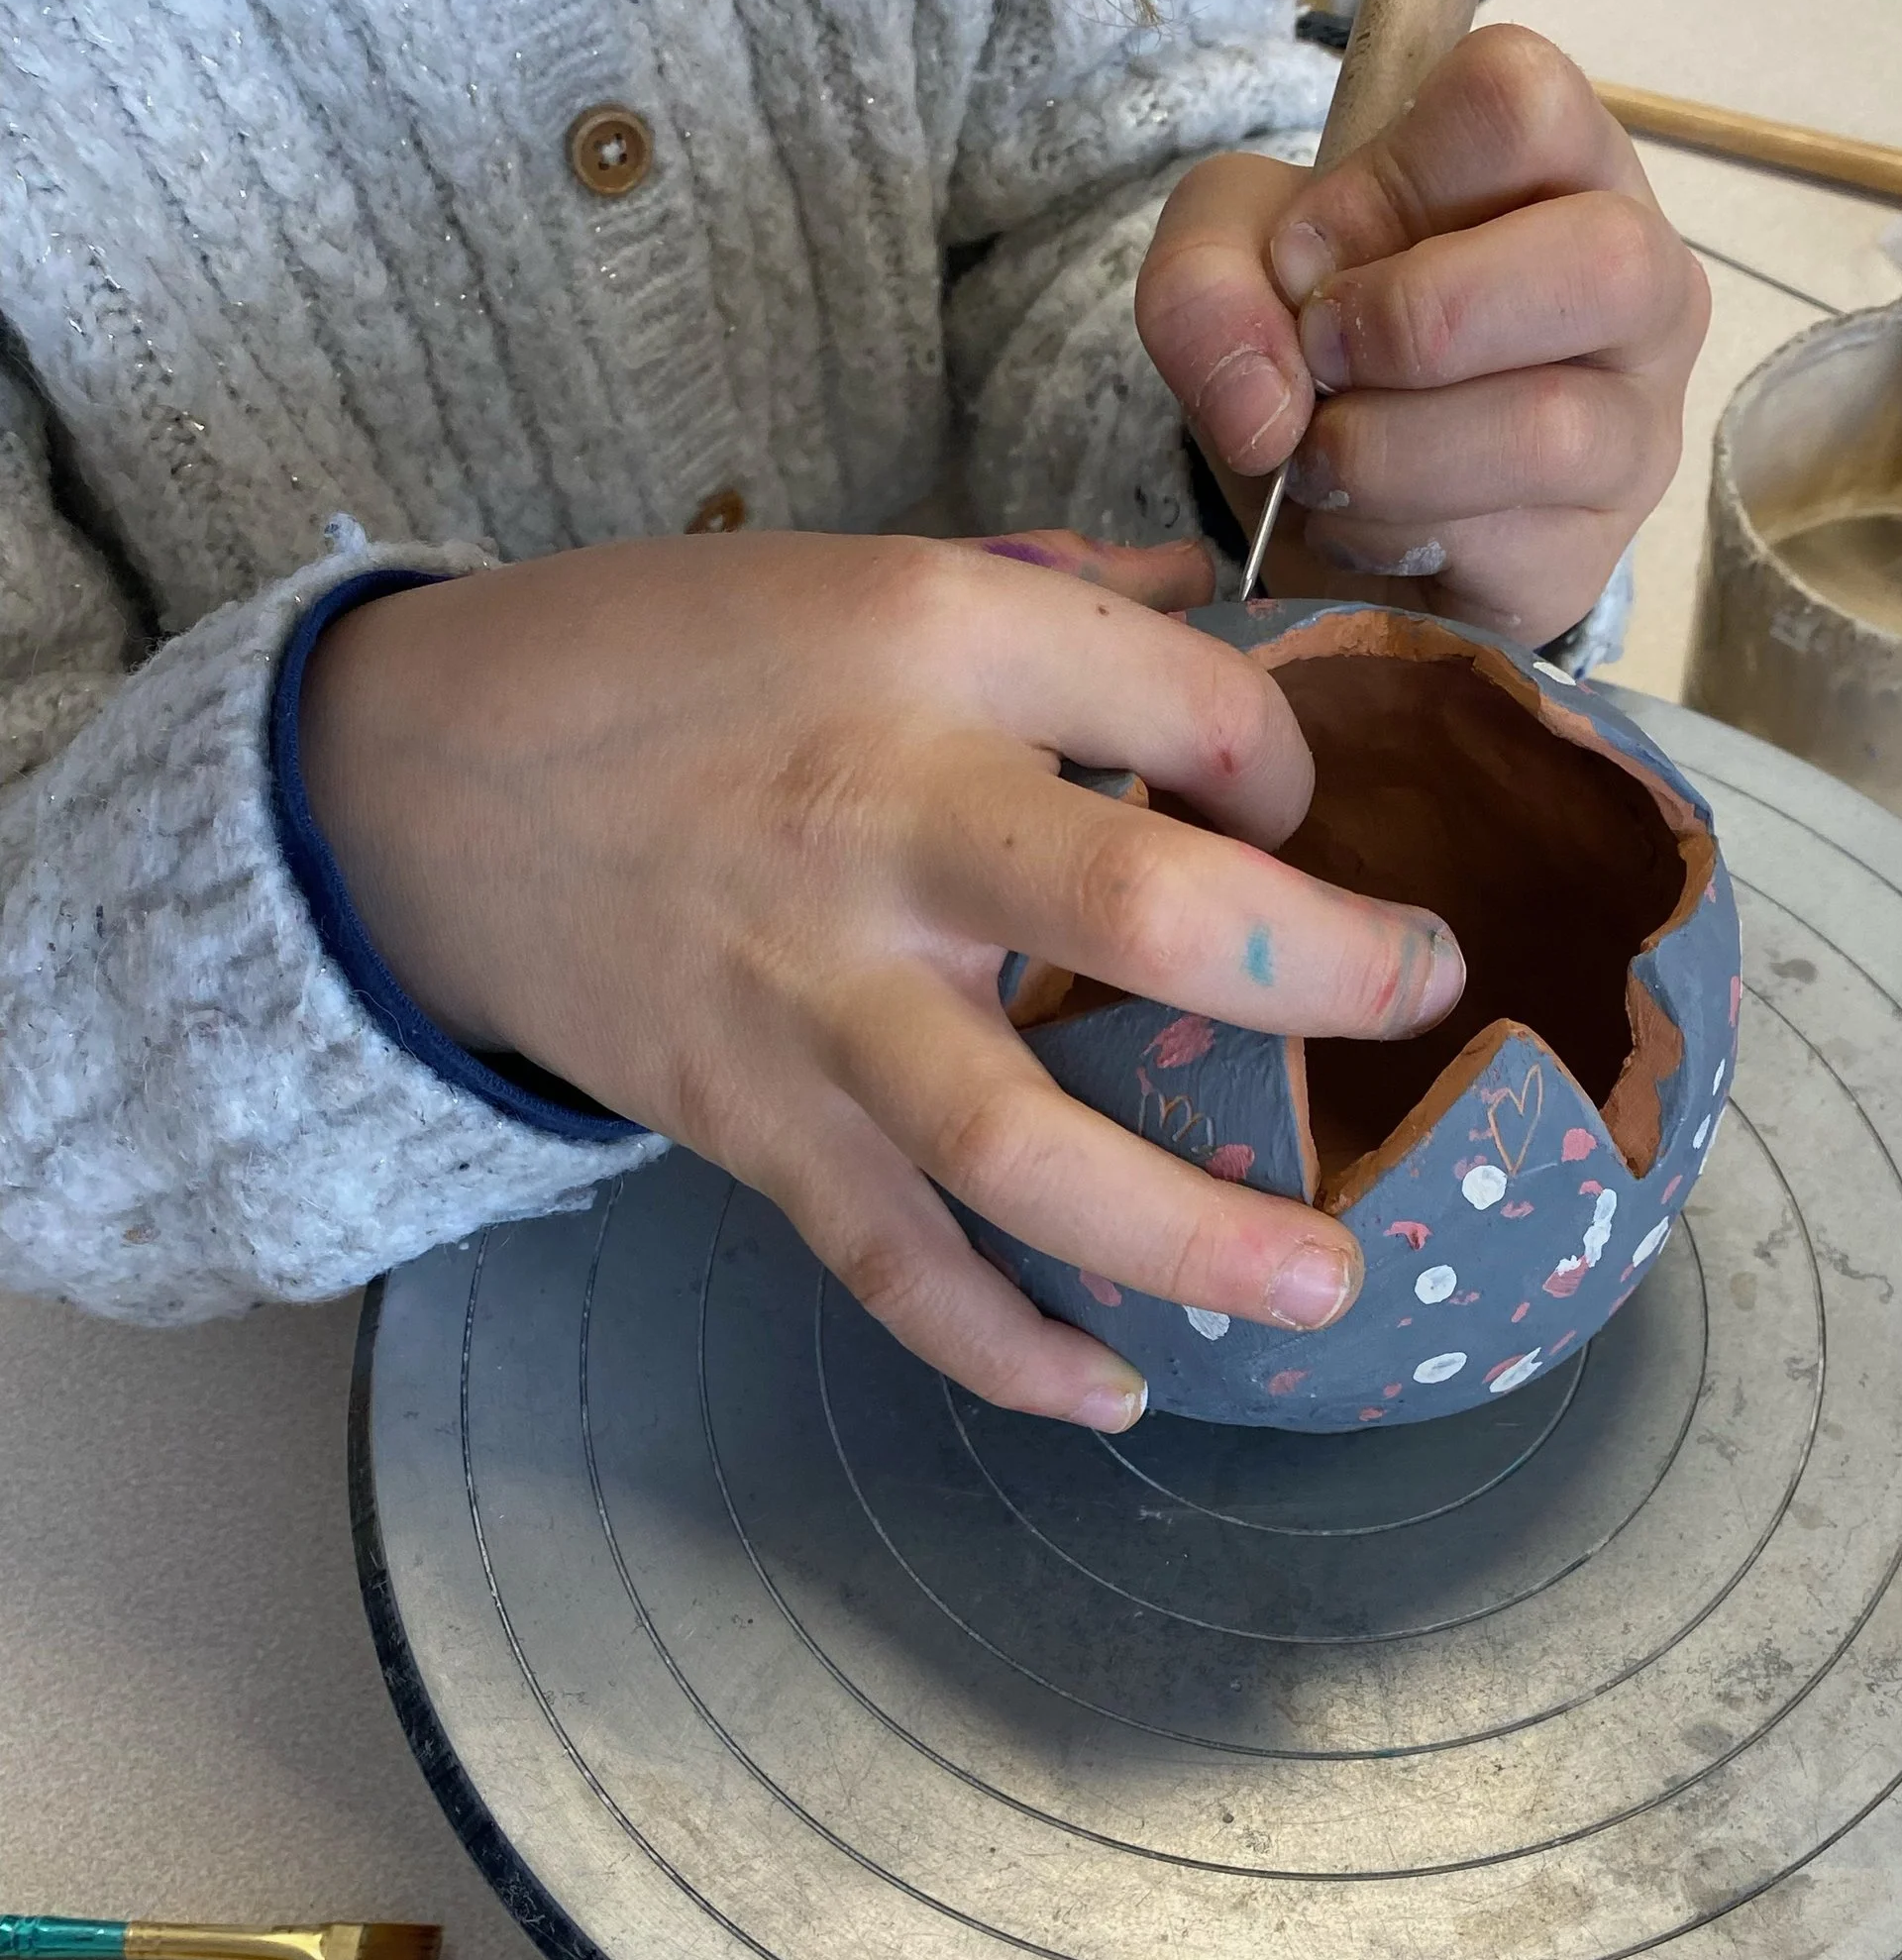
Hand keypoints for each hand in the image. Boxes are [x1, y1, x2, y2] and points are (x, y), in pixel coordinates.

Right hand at [298, 529, 1466, 1425]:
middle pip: (1143, 912)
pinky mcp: (752, 1123)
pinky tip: (1116, 1392)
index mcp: (936, 642)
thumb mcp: (868, 567)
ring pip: (1021, 1144)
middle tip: (1423, 998)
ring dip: (1192, 1233)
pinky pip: (894, 1265)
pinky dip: (1003, 1350)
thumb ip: (1062, 603)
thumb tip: (1239, 620)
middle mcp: (887, 818)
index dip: (1288, 769)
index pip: (1194, 708)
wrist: (420, 781)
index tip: (1296, 818)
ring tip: (1328, 1283)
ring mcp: (815, 994)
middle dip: (1320, 972)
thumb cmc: (671, 663)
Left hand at [1137, 24, 1708, 650]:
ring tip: (1320, 457)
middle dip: (1415, 317)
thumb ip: (1209, 274)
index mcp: (1568, 164)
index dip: (1388, 181)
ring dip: (1383, 451)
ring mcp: (1634, 431)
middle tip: (1323, 360)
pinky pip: (1500, 548)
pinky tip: (1357, 525)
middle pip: (1601, 260)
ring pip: (1547, 428)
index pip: (1524, 102)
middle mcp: (1642, 286)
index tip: (1313, 255)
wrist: (1322, 505)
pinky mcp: (1588, 557)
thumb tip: (1264, 403)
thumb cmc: (1321, 341)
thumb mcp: (1236, 260)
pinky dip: (1385, 540)